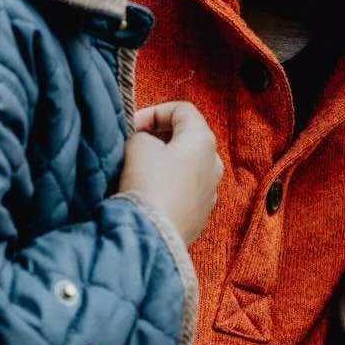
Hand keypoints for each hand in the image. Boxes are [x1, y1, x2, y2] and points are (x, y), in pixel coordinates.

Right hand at [118, 101, 221, 245]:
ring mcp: (209, 194)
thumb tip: (144, 145)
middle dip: (159, 137)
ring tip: (139, 169)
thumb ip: (142, 135)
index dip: (153, 112)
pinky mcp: (199, 217)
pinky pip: (183, 192)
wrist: (153, 234)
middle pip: (187, 140)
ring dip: (163, 164)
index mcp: (203, 141)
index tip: (131, 126)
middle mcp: (214, 165)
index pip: (182, 110)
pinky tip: (148, 194)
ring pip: (185, 168)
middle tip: (134, 144)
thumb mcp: (137, 144)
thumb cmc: (149, 183)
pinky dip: (167, 187)